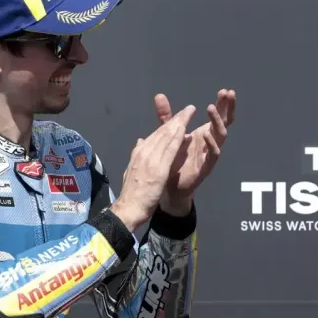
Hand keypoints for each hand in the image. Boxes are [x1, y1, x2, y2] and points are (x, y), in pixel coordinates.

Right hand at [110, 105, 196, 231]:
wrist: (128, 207)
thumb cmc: (132, 194)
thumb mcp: (132, 170)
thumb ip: (138, 155)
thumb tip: (140, 142)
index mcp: (138, 153)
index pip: (155, 135)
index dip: (167, 125)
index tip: (177, 117)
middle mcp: (143, 152)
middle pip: (161, 132)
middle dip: (175, 119)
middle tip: (187, 109)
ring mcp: (150, 159)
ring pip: (166, 136)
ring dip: (178, 123)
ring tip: (189, 112)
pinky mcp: (158, 168)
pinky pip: (170, 149)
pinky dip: (177, 138)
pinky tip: (186, 130)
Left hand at [154, 89, 235, 213]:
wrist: (168, 185)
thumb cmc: (173, 159)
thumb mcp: (169, 134)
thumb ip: (167, 116)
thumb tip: (159, 95)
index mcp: (203, 133)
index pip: (218, 116)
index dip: (223, 104)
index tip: (225, 91)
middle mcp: (210, 142)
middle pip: (224, 122)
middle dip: (227, 108)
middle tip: (228, 93)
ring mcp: (209, 154)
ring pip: (221, 136)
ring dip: (217, 121)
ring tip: (210, 108)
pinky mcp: (206, 166)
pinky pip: (213, 154)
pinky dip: (211, 143)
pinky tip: (206, 133)